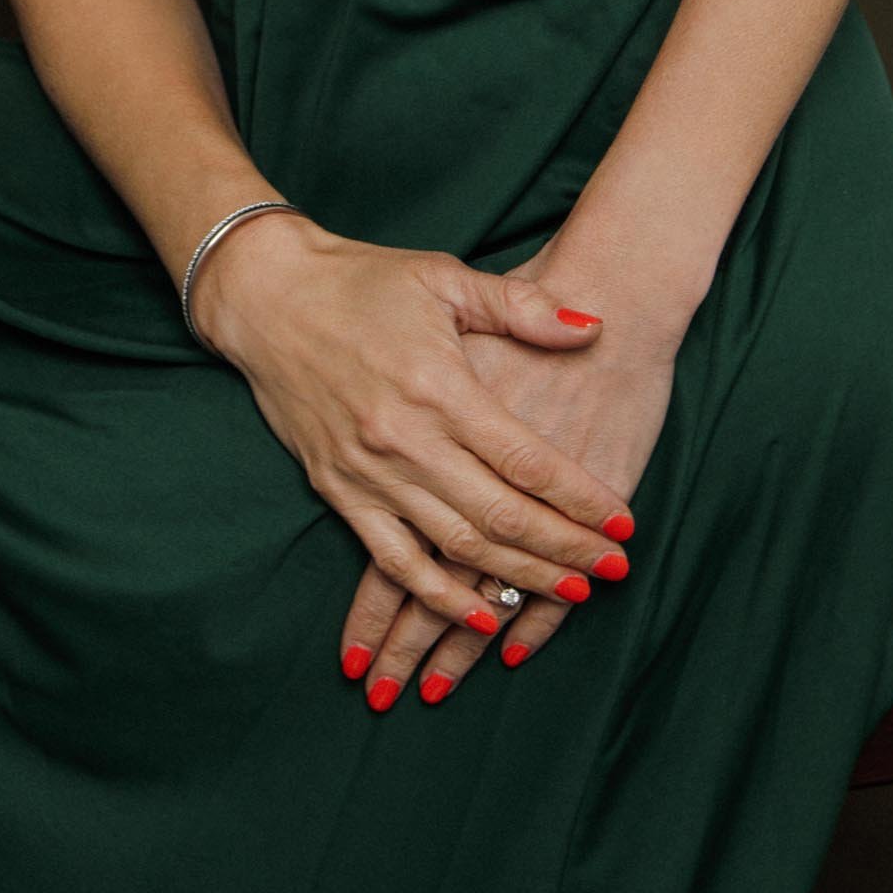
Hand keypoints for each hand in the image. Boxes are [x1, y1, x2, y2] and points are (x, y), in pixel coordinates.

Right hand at [190, 214, 639, 635]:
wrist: (268, 296)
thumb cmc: (362, 281)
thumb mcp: (444, 276)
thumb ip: (521, 307)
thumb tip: (592, 328)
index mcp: (439, 384)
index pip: (526, 459)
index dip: (580, 498)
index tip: (624, 526)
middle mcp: (405, 438)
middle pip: (502, 514)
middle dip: (565, 550)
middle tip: (614, 572)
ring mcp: (369, 471)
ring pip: (457, 545)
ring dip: (516, 578)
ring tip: (570, 594)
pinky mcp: (339, 491)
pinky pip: (394, 560)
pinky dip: (438, 595)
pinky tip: (480, 616)